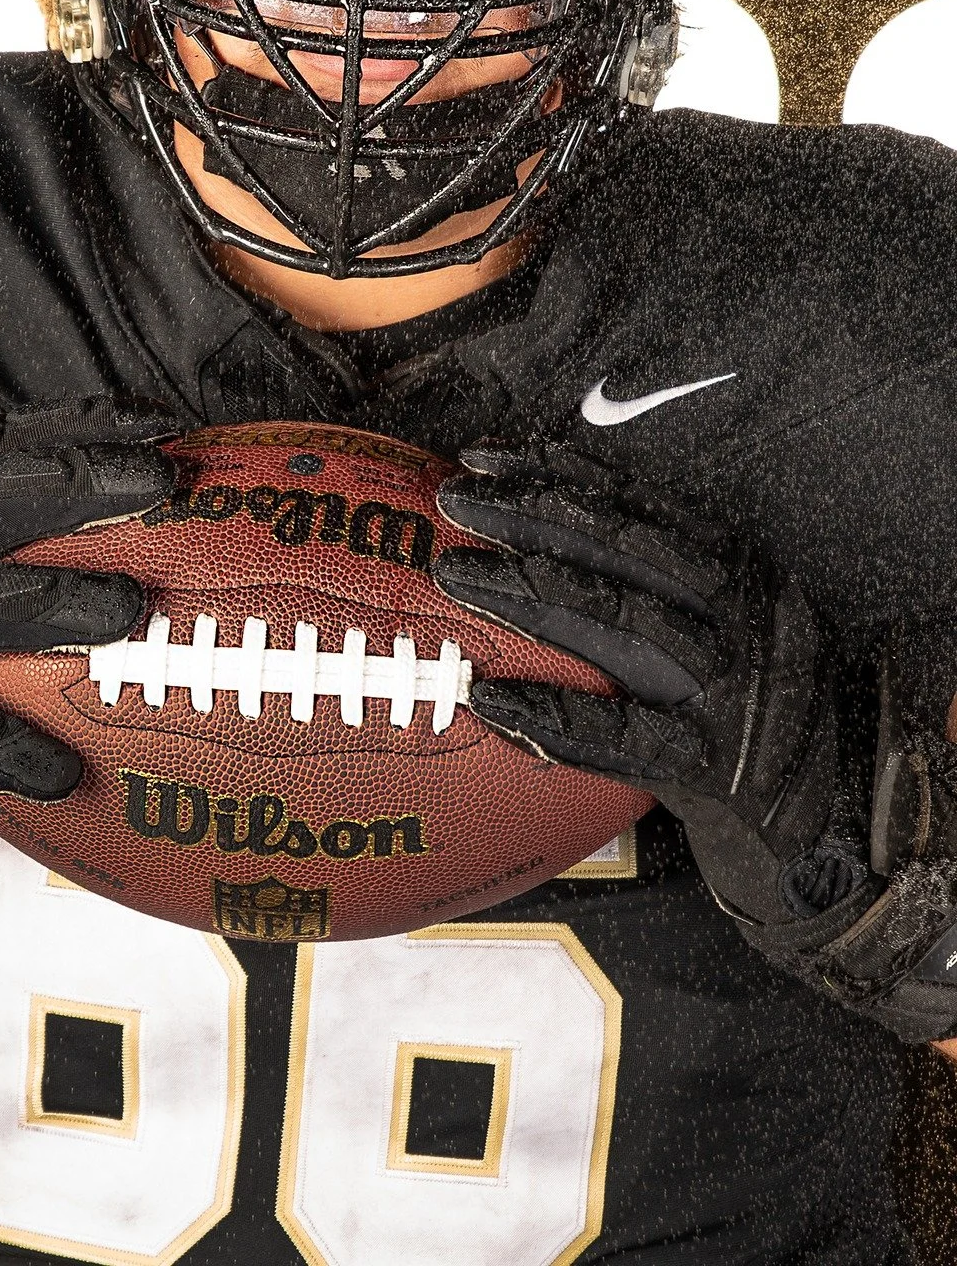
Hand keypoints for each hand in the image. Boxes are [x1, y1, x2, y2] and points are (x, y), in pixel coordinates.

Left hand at [430, 439, 935, 1029]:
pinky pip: (624, 736)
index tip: (486, 460)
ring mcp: (733, 688)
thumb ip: (648, 567)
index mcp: (739, 569)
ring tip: (458, 577)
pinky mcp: (716, 764)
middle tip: (455, 504)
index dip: (558, 477)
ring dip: (533, 594)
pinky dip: (554, 715)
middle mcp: (745, 616)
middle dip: (535, 516)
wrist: (821, 816)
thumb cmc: (738, 702)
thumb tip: (544, 503)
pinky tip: (490, 700)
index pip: (638, 506)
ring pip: (624, 622)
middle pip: (627, 549)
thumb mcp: (714, 617)